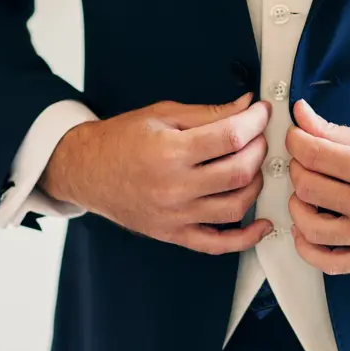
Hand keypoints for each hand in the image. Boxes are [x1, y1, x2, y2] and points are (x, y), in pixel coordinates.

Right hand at [41, 93, 273, 254]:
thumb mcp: (163, 114)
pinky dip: (246, 238)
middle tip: (258, 137)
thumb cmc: (121, 140)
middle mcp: (174, 187)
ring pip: (236, 206)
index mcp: (170, 151)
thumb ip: (208, 112)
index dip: (255, 121)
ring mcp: (175, 215)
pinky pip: (218, 244)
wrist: (86, 170)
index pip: (230, 136)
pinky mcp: (174, 234)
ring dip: (256, 184)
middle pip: (239, 172)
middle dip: (259, 150)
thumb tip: (247, 106)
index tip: (262, 113)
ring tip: (253, 167)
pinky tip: (262, 224)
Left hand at [284, 101, 349, 274]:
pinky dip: (307, 246)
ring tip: (307, 194)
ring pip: (310, 226)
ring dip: (297, 206)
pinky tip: (307, 229)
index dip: (296, 141)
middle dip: (298, 169)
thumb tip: (300, 115)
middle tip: (307, 162)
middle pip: (308, 188)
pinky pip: (328, 262)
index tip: (296, 137)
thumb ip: (336, 132)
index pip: (314, 155)